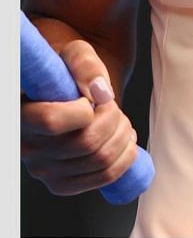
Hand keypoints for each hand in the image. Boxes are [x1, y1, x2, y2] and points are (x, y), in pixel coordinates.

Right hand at [19, 37, 141, 196]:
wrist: (72, 96)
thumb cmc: (71, 74)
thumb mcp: (76, 55)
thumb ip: (85, 64)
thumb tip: (99, 91)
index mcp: (22, 115)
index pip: (52, 121)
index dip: (85, 110)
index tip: (92, 98)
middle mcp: (27, 147)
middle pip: (86, 143)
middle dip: (114, 120)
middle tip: (114, 108)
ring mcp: (43, 170)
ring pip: (100, 160)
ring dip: (123, 137)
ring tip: (121, 122)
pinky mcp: (62, 183)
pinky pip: (103, 177)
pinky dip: (125, 159)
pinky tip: (125, 141)